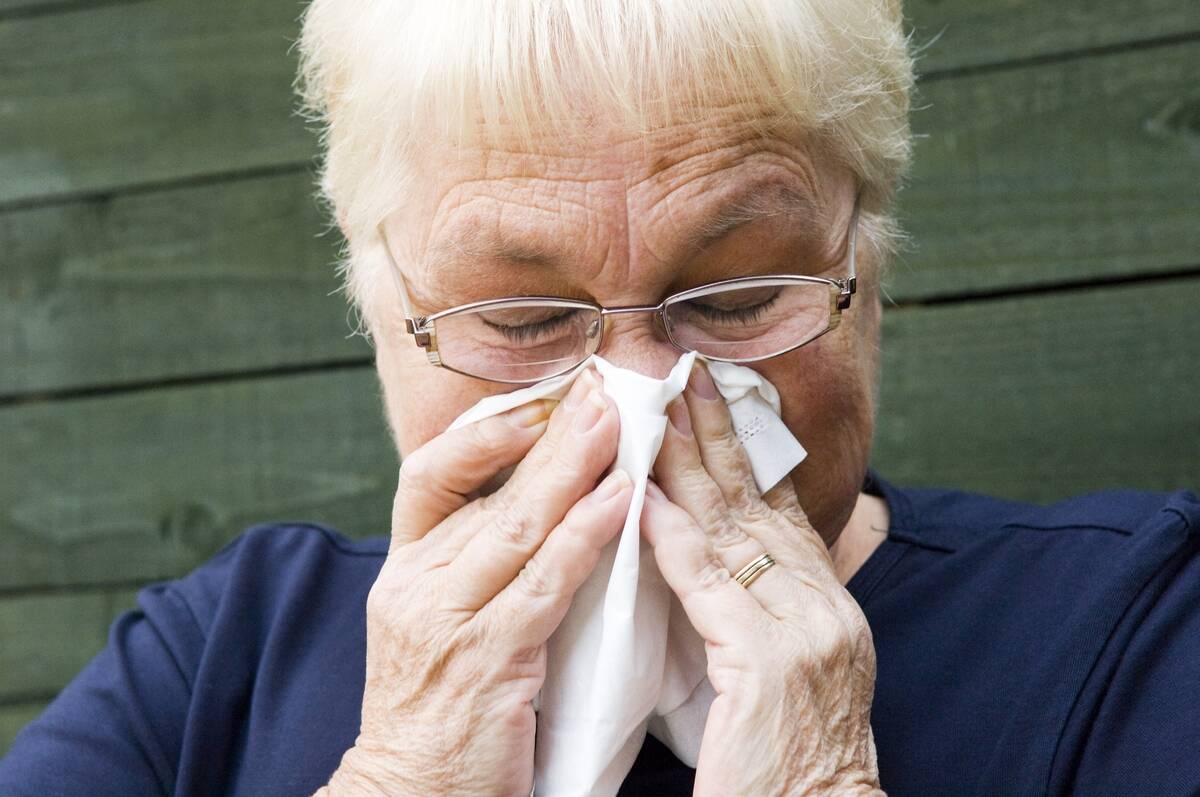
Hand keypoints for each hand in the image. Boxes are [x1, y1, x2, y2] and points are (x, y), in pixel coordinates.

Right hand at [320, 369, 631, 795]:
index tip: (545, 398)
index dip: (487, 429)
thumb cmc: (438, 706)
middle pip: (487, 487)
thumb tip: (541, 495)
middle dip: (550, 431)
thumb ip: (475, 559)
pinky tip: (620, 501)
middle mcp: (418, 584)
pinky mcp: (487, 662)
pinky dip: (584, 537)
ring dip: (573, 468)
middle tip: (602, 387)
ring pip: (516, 526)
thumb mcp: (440, 618)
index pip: (429, 472)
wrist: (410, 792)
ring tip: (619, 423)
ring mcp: (448, 621)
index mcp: (406, 567)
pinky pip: (543, 585)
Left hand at [642, 363, 881, 796]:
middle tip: (686, 373)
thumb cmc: (789, 766)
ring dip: (689, 462)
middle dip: (719, 432)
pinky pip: (709, 584)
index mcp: (828, 609)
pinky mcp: (767, 663)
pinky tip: (645, 495)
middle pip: (761, 500)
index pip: (782, 511)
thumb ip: (759, 616)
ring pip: (733, 527)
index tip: (717, 400)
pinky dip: (673, 535)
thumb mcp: (786, 676)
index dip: (748, 452)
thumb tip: (720, 565)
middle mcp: (824, 608)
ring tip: (656, 407)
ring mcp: (803, 631)